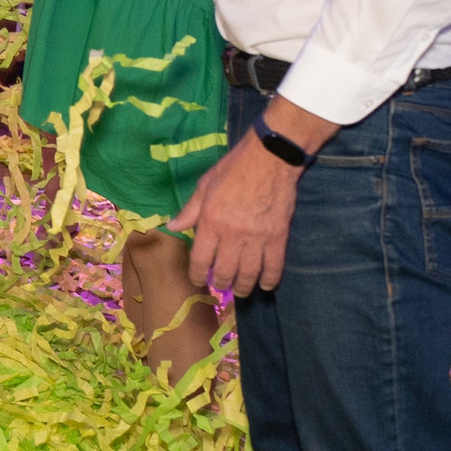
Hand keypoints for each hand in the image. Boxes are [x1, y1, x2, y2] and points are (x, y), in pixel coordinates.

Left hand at [175, 133, 301, 296]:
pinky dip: (270, 279)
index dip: (198, 274)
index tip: (198, 280)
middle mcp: (233, 234)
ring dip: (244, 287)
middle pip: (226, 270)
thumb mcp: (205, 185)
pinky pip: (274, 265)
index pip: (201, 258)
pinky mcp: (278, 236)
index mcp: (211, 221)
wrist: (269, 159)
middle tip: (221, 287)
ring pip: (249, 273)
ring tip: (240, 291)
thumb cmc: (233, 169)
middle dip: (221, 283)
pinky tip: (265, 286)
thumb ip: (190, 210)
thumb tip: (172, 228)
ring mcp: (258, 237)